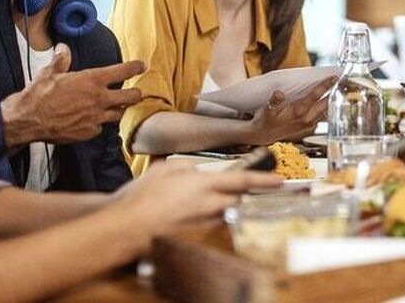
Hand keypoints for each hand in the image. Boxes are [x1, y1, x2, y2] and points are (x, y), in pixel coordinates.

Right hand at [0, 44, 144, 147]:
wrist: (27, 120)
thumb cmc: (38, 95)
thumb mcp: (49, 73)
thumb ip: (61, 60)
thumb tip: (63, 48)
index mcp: (92, 80)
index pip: (123, 71)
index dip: (135, 67)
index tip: (142, 65)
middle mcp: (99, 99)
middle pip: (132, 97)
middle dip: (136, 94)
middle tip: (136, 92)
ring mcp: (96, 117)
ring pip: (119, 114)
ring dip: (118, 110)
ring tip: (115, 107)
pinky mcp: (89, 132)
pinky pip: (101, 128)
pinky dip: (99, 124)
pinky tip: (93, 121)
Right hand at [110, 160, 282, 251]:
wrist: (125, 228)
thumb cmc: (140, 198)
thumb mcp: (164, 169)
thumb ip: (186, 167)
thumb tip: (196, 171)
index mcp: (202, 184)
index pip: (242, 180)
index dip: (263, 180)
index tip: (280, 180)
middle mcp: (208, 205)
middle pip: (240, 199)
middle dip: (249, 195)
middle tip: (255, 191)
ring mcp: (203, 224)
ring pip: (227, 213)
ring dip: (229, 208)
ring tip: (215, 205)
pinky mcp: (196, 238)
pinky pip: (213, 226)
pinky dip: (213, 220)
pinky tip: (199, 219)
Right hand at [243, 77, 330, 144]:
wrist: (264, 135)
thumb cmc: (266, 120)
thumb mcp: (268, 108)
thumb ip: (275, 100)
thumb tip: (279, 93)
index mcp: (298, 111)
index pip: (315, 95)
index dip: (325, 85)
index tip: (334, 77)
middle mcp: (307, 118)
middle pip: (326, 103)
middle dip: (334, 92)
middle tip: (341, 81)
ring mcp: (309, 124)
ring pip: (326, 111)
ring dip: (332, 101)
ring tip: (337, 90)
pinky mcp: (309, 127)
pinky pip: (322, 117)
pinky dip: (327, 109)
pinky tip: (327, 103)